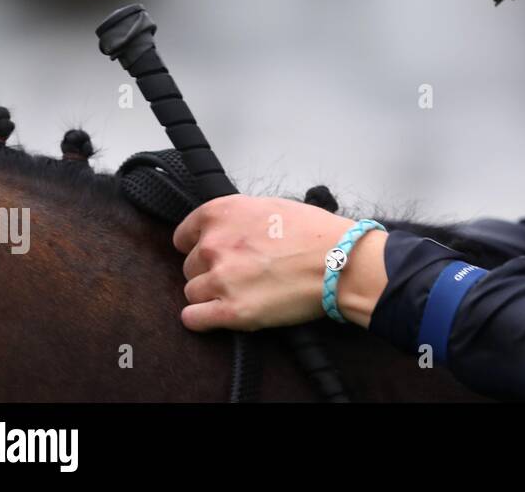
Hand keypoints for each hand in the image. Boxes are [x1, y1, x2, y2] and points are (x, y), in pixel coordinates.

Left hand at [173, 195, 388, 331]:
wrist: (340, 262)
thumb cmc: (316, 233)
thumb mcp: (272, 205)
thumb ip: (240, 217)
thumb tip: (228, 230)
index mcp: (223, 213)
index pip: (184, 234)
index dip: (196, 245)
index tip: (210, 254)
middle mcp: (215, 244)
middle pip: (189, 265)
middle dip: (210, 270)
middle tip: (239, 273)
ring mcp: (221, 279)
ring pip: (192, 292)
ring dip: (210, 294)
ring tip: (240, 292)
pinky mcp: (231, 312)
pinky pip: (193, 318)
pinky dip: (202, 319)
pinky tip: (220, 314)